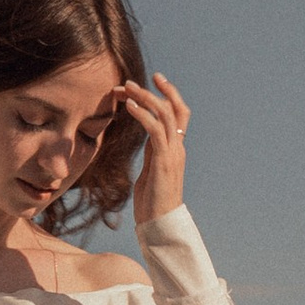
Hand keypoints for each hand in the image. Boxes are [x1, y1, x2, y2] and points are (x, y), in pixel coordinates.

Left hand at [120, 72, 189, 223]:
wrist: (160, 224)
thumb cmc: (152, 203)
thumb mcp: (150, 172)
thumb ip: (151, 155)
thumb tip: (146, 143)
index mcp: (175, 149)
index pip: (178, 114)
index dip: (169, 95)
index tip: (154, 80)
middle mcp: (177, 148)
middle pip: (175, 109)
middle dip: (156, 90)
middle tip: (133, 80)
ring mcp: (173, 154)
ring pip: (165, 115)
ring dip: (145, 98)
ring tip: (126, 88)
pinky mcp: (164, 161)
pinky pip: (155, 130)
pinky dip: (142, 114)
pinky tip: (129, 106)